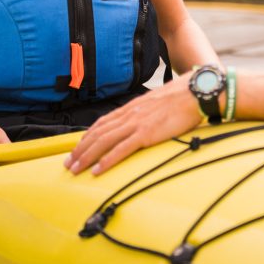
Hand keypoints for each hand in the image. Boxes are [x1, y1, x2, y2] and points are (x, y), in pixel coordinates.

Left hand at [65, 78, 202, 175]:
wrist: (195, 92)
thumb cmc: (181, 98)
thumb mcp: (156, 104)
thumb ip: (145, 113)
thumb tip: (141, 122)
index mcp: (131, 108)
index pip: (101, 123)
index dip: (86, 137)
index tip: (76, 149)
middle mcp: (129, 115)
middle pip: (97, 133)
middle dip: (80, 150)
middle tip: (68, 164)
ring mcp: (136, 124)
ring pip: (104, 141)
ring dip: (87, 157)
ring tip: (75, 169)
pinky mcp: (146, 133)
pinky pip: (121, 149)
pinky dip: (107, 160)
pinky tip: (97, 170)